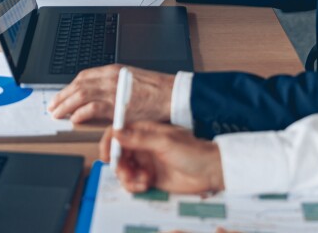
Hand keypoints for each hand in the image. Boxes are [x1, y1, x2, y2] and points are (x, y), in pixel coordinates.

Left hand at [47, 64, 173, 123]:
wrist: (171, 94)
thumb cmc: (156, 90)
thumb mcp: (130, 80)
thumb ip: (114, 85)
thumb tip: (99, 95)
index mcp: (112, 70)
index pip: (83, 77)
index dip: (69, 87)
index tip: (62, 95)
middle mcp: (109, 78)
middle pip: (78, 85)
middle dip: (62, 96)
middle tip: (53, 106)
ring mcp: (112, 91)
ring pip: (81, 95)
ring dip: (66, 105)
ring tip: (58, 114)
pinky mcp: (117, 105)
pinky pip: (93, 108)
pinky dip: (81, 112)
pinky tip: (75, 118)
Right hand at [99, 121, 223, 194]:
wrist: (210, 172)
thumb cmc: (193, 152)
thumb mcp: (165, 142)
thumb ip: (140, 138)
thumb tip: (118, 133)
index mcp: (145, 131)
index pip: (119, 132)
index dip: (109, 142)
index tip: (107, 156)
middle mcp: (142, 146)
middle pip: (118, 154)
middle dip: (119, 165)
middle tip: (127, 172)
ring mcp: (145, 162)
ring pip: (124, 170)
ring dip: (128, 177)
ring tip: (142, 180)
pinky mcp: (149, 177)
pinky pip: (133, 182)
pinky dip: (135, 185)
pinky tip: (146, 184)